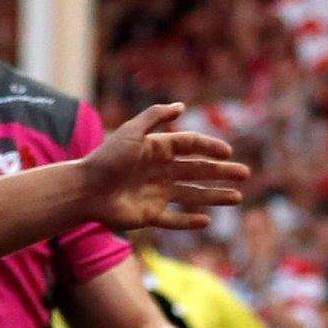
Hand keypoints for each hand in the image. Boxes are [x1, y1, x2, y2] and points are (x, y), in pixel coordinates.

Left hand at [81, 103, 248, 230]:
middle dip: (221, 173)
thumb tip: (182, 106)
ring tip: (237, 197)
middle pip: (197, 171)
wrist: (84, 190)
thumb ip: (154, 117)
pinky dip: (189, 221)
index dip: (209, 148)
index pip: (190, 146)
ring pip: (192, 195)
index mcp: (157, 150)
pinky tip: (206, 220)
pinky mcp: (149, 216)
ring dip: (214, 196)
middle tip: (244, 174)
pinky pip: (174, 219)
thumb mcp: (130, 132)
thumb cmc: (106, 159)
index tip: (227, 152)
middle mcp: (160, 172)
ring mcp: (156, 195)